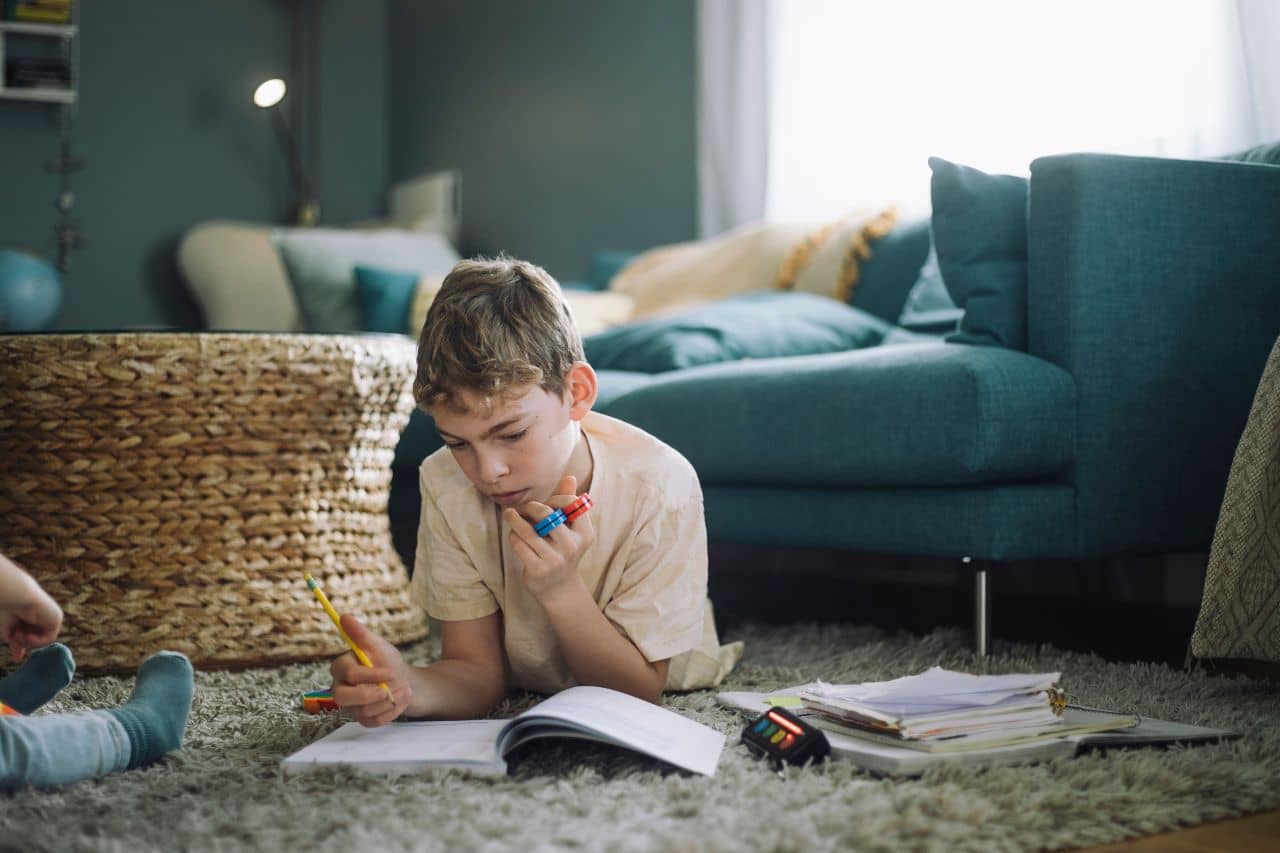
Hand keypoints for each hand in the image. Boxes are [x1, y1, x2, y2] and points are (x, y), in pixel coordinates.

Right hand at [0, 557, 62, 661]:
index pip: (28, 635)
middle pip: (35, 639)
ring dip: (29, 642)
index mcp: (29, 616)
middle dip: (24, 644)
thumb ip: (16, 643)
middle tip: (15, 640)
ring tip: (19, 634)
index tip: (16, 658)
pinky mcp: (56, 618)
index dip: (22, 646)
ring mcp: (49, 617)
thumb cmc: (6, 610)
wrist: (14, 596)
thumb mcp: (9, 631)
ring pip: (41, 641)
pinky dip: (38, 641)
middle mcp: (40, 616)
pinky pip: (49, 638)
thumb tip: (18, 659)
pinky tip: (28, 636)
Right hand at [329, 614, 413, 727]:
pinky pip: (372, 722)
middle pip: (342, 697)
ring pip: (361, 711)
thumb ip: (360, 633)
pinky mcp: (362, 719)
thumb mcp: (378, 645)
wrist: (406, 682)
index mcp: (342, 668)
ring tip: (405, 690)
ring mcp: (350, 706)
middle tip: (388, 690)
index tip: (390, 671)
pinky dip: (391, 712)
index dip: (369, 675)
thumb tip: (344, 617)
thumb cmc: (389, 662)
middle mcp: (341, 688)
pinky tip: (401, 701)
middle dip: (369, 695)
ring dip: (388, 701)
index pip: (347, 674)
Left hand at [505, 475, 595, 603]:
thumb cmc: (562, 549)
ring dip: (515, 519)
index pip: (569, 503)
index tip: (546, 503)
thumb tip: (570, 477)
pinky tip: (514, 535)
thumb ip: (568, 503)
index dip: (554, 499)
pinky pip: (520, 545)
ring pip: (528, 530)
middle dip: (531, 507)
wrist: (558, 587)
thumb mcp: (570, 528)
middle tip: (523, 508)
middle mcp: (572, 546)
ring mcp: (555, 559)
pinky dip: (514, 536)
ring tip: (509, 514)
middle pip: (546, 515)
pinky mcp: (538, 569)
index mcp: (585, 532)